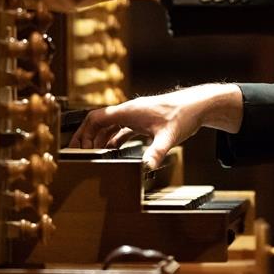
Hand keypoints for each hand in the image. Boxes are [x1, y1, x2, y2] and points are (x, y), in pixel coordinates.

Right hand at [69, 84, 242, 169]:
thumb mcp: (168, 136)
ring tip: (92, 157)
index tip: (76, 148)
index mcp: (128, 111)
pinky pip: (121, 130)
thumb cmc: (183, 115)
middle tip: (78, 156)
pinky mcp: (143, 122)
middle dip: (87, 138)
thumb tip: (147, 167)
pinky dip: (113, 140)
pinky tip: (112, 152)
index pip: (96, 118)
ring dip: (99, 140)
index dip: (83, 133)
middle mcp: (129, 112)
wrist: (198, 106)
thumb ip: (156, 152)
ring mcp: (135, 116)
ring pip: (109, 127)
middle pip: (99, 123)